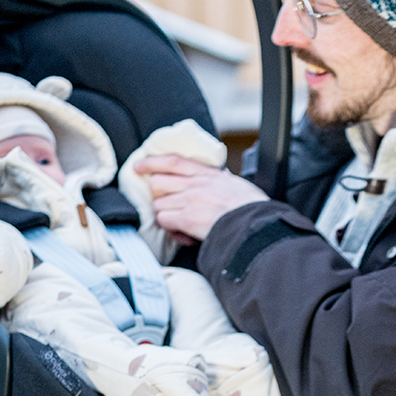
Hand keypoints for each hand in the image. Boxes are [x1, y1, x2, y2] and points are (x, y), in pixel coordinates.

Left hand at [135, 155, 267, 242]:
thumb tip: (218, 182)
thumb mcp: (235, 184)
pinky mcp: (186, 219)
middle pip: (158, 183)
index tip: (139, 166)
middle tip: (168, 206)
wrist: (255, 224)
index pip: (172, 161)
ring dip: (166, 215)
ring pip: (158, 205)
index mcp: (207, 174)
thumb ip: (219, 182)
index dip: (152, 162)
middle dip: (159, 196)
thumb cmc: (252, 208)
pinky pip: (164, 222)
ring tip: (179, 225)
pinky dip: (171, 230)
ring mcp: (188, 201)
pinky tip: (184, 235)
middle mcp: (194, 184)